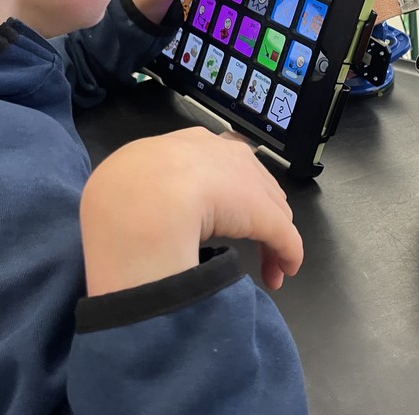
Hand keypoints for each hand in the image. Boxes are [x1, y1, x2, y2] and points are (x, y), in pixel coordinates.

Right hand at [80, 126, 302, 295]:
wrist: (147, 195)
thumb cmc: (133, 187)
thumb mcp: (136, 179)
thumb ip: (152, 188)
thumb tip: (153, 210)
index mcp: (193, 143)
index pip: (222, 163)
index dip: (227, 191)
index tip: (222, 214)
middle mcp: (226, 154)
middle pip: (252, 185)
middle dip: (254, 216)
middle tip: (248, 246)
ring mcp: (249, 183)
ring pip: (269, 211)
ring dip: (269, 240)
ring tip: (266, 269)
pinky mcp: (264, 213)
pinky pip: (282, 236)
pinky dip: (284, 254)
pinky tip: (280, 273)